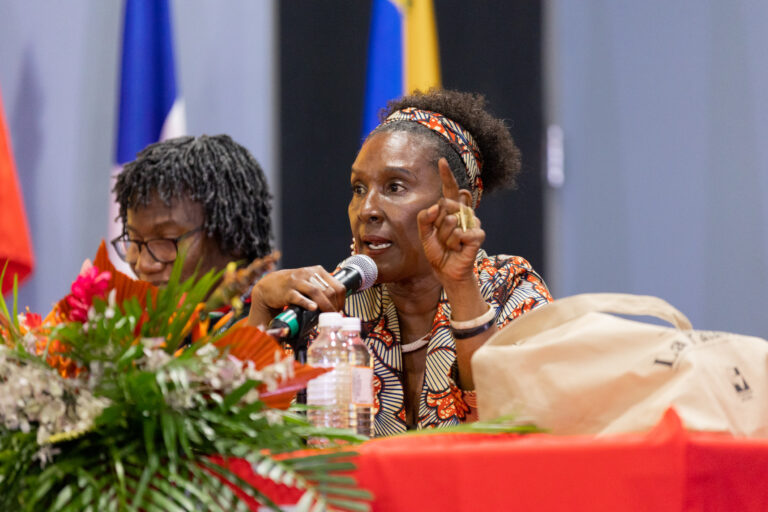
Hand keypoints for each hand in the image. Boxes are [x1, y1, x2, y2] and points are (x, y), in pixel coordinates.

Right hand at [247, 266, 346, 327]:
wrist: (269, 286)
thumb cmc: (292, 286)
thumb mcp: (309, 282)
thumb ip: (322, 289)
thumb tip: (337, 305)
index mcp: (318, 271)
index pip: (337, 286)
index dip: (341, 301)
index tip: (339, 311)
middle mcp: (308, 274)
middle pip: (329, 291)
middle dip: (333, 306)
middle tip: (333, 317)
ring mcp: (297, 281)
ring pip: (316, 292)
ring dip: (325, 306)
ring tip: (327, 316)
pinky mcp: (287, 291)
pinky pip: (299, 297)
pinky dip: (307, 303)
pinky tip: (313, 308)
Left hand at [417, 158, 484, 284]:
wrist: (446, 270)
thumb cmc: (438, 251)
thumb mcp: (424, 233)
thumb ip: (424, 217)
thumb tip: (438, 206)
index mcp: (451, 209)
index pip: (450, 189)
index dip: (447, 175)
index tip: (441, 161)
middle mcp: (463, 212)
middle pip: (444, 203)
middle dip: (437, 222)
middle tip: (441, 236)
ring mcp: (472, 222)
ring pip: (450, 220)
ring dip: (444, 237)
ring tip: (450, 244)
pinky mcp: (478, 234)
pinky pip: (459, 233)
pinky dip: (454, 243)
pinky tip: (458, 248)